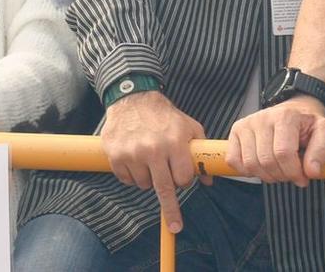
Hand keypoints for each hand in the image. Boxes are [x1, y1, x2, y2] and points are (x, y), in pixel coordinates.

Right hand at [102, 90, 205, 234]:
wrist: (133, 98)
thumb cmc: (164, 115)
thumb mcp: (189, 127)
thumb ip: (200, 153)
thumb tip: (208, 181)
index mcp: (174, 142)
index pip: (183, 178)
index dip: (184, 180)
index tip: (181, 178)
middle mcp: (153, 149)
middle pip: (164, 189)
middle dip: (171, 210)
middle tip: (176, 226)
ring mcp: (133, 153)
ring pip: (144, 185)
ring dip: (149, 180)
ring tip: (149, 160)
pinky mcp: (116, 155)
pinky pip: (127, 180)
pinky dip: (131, 176)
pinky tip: (134, 159)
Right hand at [225, 97, 324, 187]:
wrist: (294, 110)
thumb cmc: (307, 124)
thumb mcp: (324, 133)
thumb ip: (321, 152)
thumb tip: (311, 172)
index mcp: (286, 116)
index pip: (283, 153)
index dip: (294, 172)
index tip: (303, 178)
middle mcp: (262, 117)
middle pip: (266, 161)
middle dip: (281, 176)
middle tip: (290, 174)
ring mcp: (246, 123)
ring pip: (250, 164)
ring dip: (266, 175)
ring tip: (278, 170)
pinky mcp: (236, 131)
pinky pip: (234, 160)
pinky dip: (247, 171)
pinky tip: (261, 166)